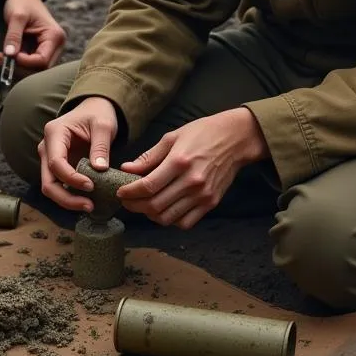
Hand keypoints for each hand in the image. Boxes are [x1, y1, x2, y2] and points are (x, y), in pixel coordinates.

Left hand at [0, 0, 65, 74]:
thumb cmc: (21, 2)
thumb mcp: (16, 16)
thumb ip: (13, 35)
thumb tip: (10, 55)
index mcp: (54, 36)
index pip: (43, 60)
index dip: (25, 62)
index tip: (9, 56)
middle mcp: (56, 45)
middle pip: (40, 68)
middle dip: (19, 67)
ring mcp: (49, 49)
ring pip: (34, 69)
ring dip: (16, 67)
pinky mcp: (40, 51)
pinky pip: (30, 64)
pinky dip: (16, 63)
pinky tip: (4, 56)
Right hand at [38, 96, 118, 212]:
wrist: (94, 110)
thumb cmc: (97, 114)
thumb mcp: (103, 125)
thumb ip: (101, 147)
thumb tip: (99, 170)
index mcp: (54, 133)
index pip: (56, 163)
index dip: (72, 179)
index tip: (92, 186)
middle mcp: (47, 147)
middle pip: (48, 181)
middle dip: (66, 198)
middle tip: (89, 205)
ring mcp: (50, 158)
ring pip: (51, 187)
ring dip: (68, 200)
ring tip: (90, 205)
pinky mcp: (57, 167)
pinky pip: (60, 186)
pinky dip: (71, 196)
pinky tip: (88, 200)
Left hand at [115, 107, 268, 228]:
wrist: (235, 139)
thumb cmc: (202, 133)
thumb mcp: (172, 137)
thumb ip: (149, 157)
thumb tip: (127, 169)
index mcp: (179, 162)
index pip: (148, 186)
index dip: (130, 193)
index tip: (120, 192)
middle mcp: (191, 182)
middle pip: (155, 205)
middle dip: (135, 206)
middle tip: (127, 201)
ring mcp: (202, 195)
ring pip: (168, 218)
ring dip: (150, 215)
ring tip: (143, 205)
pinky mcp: (210, 203)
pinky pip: (185, 222)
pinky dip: (170, 221)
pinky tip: (164, 210)